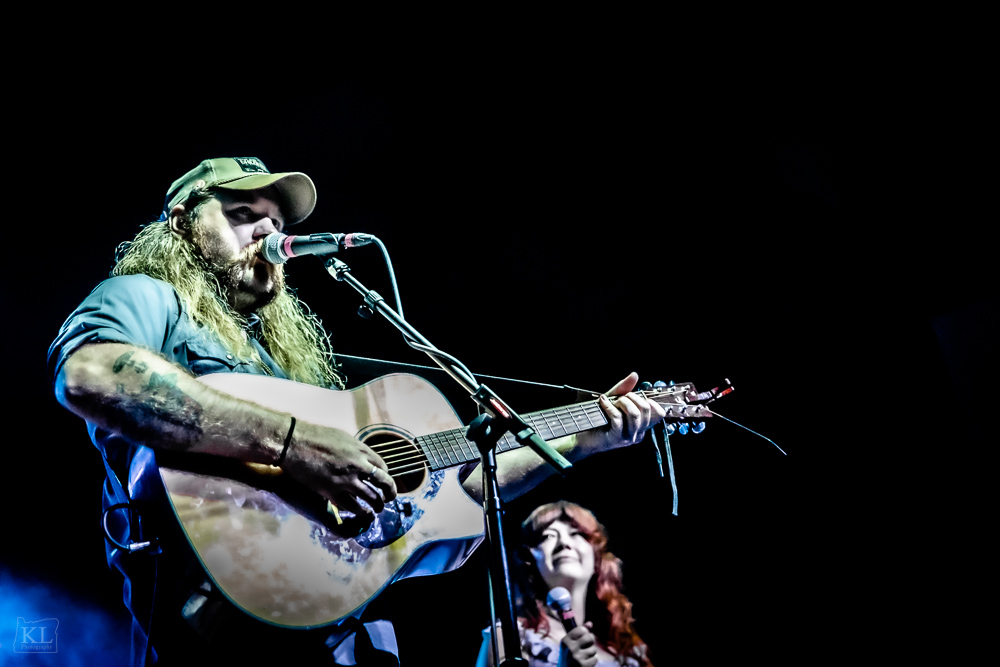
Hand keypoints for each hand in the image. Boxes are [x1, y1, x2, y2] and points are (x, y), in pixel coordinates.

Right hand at [281, 420, 396, 515]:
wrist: (293, 443)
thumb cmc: (314, 437)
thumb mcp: (342, 437)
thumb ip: (354, 449)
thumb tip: (361, 458)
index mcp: (361, 449)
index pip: (382, 466)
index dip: (385, 476)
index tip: (383, 481)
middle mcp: (358, 464)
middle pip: (384, 482)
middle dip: (390, 492)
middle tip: (390, 498)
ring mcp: (346, 479)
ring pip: (371, 497)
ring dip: (377, 505)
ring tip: (377, 509)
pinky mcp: (333, 491)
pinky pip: (352, 506)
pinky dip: (361, 511)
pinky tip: (363, 513)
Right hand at [560, 622, 599, 666]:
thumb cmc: (568, 655)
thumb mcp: (570, 643)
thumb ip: (579, 632)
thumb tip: (590, 623)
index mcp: (566, 640)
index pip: (581, 629)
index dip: (585, 632)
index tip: (583, 635)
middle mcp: (570, 648)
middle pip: (589, 637)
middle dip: (591, 640)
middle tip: (587, 644)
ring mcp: (577, 657)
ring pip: (593, 649)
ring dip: (591, 652)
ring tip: (584, 655)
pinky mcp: (583, 666)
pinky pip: (595, 659)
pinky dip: (592, 660)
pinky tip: (586, 661)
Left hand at [596, 372, 666, 448]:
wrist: (583, 436)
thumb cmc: (599, 418)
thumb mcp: (613, 400)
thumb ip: (625, 388)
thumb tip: (635, 375)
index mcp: (641, 426)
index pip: (659, 414)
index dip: (650, 401)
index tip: (635, 396)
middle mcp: (638, 433)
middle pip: (645, 409)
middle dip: (632, 397)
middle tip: (620, 397)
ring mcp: (629, 437)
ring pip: (634, 414)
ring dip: (622, 402)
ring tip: (612, 401)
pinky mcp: (617, 438)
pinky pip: (617, 417)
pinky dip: (609, 405)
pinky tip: (602, 401)